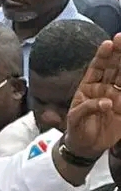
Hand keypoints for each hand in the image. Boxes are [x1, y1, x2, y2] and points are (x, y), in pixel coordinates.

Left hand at [64, 34, 120, 159]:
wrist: (85, 146)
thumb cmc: (76, 129)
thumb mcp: (75, 118)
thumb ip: (88, 108)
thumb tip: (106, 102)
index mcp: (88, 86)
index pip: (97, 67)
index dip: (102, 55)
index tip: (108, 44)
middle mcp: (104, 88)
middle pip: (113, 67)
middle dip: (118, 53)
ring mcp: (116, 96)